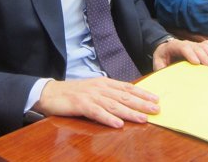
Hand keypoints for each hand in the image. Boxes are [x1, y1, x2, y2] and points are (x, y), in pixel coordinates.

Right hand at [34, 78, 159, 128]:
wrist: (51, 93)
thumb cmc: (73, 93)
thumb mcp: (94, 89)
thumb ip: (109, 93)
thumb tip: (126, 100)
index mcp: (104, 83)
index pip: (127, 88)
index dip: (142, 93)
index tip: (155, 98)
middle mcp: (100, 88)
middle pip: (124, 96)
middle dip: (142, 103)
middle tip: (156, 109)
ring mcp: (91, 96)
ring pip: (114, 105)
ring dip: (130, 112)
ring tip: (143, 118)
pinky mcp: (81, 104)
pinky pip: (97, 112)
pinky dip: (108, 118)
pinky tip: (118, 124)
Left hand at [152, 38, 207, 70]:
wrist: (164, 49)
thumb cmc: (162, 57)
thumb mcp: (157, 62)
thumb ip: (160, 68)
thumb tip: (165, 75)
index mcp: (174, 46)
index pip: (183, 47)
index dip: (190, 54)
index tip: (197, 63)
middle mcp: (185, 43)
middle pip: (196, 47)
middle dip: (204, 56)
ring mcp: (192, 44)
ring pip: (203, 45)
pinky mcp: (198, 46)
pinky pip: (207, 44)